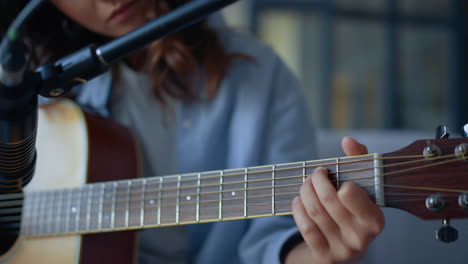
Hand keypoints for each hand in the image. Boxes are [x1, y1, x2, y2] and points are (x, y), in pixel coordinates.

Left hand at [286, 137, 384, 263]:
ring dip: (305, 192)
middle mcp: (361, 238)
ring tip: (306, 185)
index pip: (350, 194)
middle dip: (315, 181)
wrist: (346, 247)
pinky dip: (298, 210)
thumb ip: (358, 160)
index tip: (331, 173)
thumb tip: (348, 140)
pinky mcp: (325, 256)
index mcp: (375, 220)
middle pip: (328, 200)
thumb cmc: (354, 209)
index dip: (337, 181)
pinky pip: (306, 228)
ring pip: (314, 212)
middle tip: (314, 174)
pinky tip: (299, 201)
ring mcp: (342, 250)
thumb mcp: (363, 186)